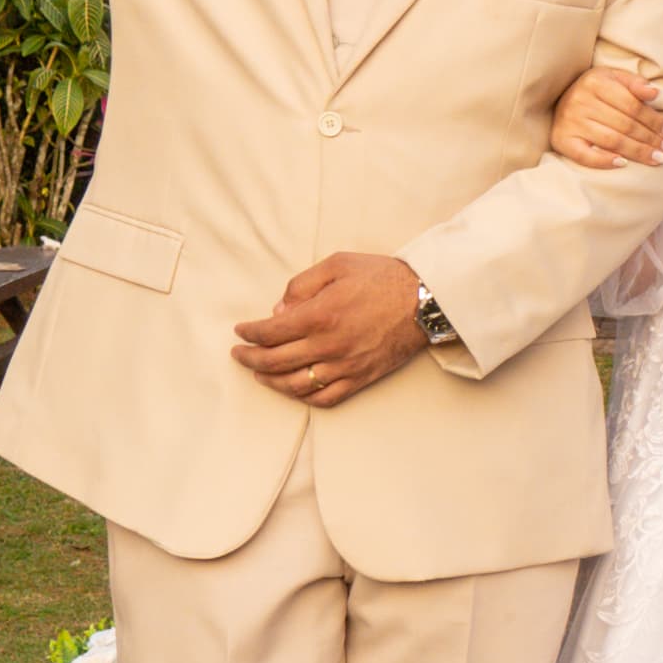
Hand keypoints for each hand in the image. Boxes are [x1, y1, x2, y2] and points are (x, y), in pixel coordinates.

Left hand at [230, 252, 427, 407]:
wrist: (424, 299)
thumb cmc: (381, 277)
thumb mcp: (336, 264)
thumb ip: (301, 285)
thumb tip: (279, 311)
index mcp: (320, 315)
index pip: (270, 332)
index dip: (249, 333)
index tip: (240, 331)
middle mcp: (329, 345)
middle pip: (275, 361)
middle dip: (250, 359)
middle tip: (238, 355)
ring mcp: (345, 365)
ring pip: (296, 385)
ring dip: (271, 381)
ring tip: (259, 374)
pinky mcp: (360, 377)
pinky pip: (325, 397)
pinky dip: (304, 397)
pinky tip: (293, 389)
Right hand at [549, 55, 662, 170]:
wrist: (558, 97)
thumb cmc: (594, 89)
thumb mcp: (614, 77)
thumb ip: (635, 83)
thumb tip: (655, 93)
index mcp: (595, 82)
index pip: (632, 106)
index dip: (654, 120)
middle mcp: (580, 100)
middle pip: (625, 125)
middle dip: (650, 139)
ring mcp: (570, 122)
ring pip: (611, 140)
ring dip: (637, 152)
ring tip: (657, 159)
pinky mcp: (562, 140)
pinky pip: (585, 155)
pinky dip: (604, 161)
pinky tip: (623, 164)